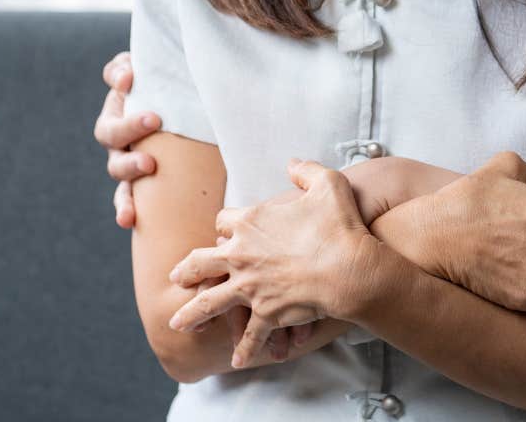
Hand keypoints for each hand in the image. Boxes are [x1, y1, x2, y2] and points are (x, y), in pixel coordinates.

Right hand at [93, 52, 161, 226]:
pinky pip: (126, 200)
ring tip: (148, 164)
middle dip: (130, 127)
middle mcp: (119, 138)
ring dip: (129, 167)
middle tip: (154, 120)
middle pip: (111, 134)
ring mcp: (128, 163)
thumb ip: (131, 68)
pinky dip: (124, 209)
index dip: (117, 82)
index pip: (114, 85)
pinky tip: (127, 219)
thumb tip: (127, 77)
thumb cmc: (170, 92)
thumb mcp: (154, 72)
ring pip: (118, 169)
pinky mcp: (141, 188)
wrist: (189, 118)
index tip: (133, 80)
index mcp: (119, 108)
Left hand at [167, 161, 389, 368]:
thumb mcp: (327, 183)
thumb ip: (306, 171)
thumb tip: (293, 163)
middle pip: (202, 262)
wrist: (350, 267)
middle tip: (175, 277)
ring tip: (178, 325)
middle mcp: (241, 255)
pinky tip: (237, 362)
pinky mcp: (266, 313)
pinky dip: (245, 348)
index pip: (224, 221)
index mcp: (250, 222)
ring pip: (210, 302)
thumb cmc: (339, 225)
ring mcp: (250, 287)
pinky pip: (250, 334)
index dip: (225, 225)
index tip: (225, 230)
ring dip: (193, 314)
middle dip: (187, 269)